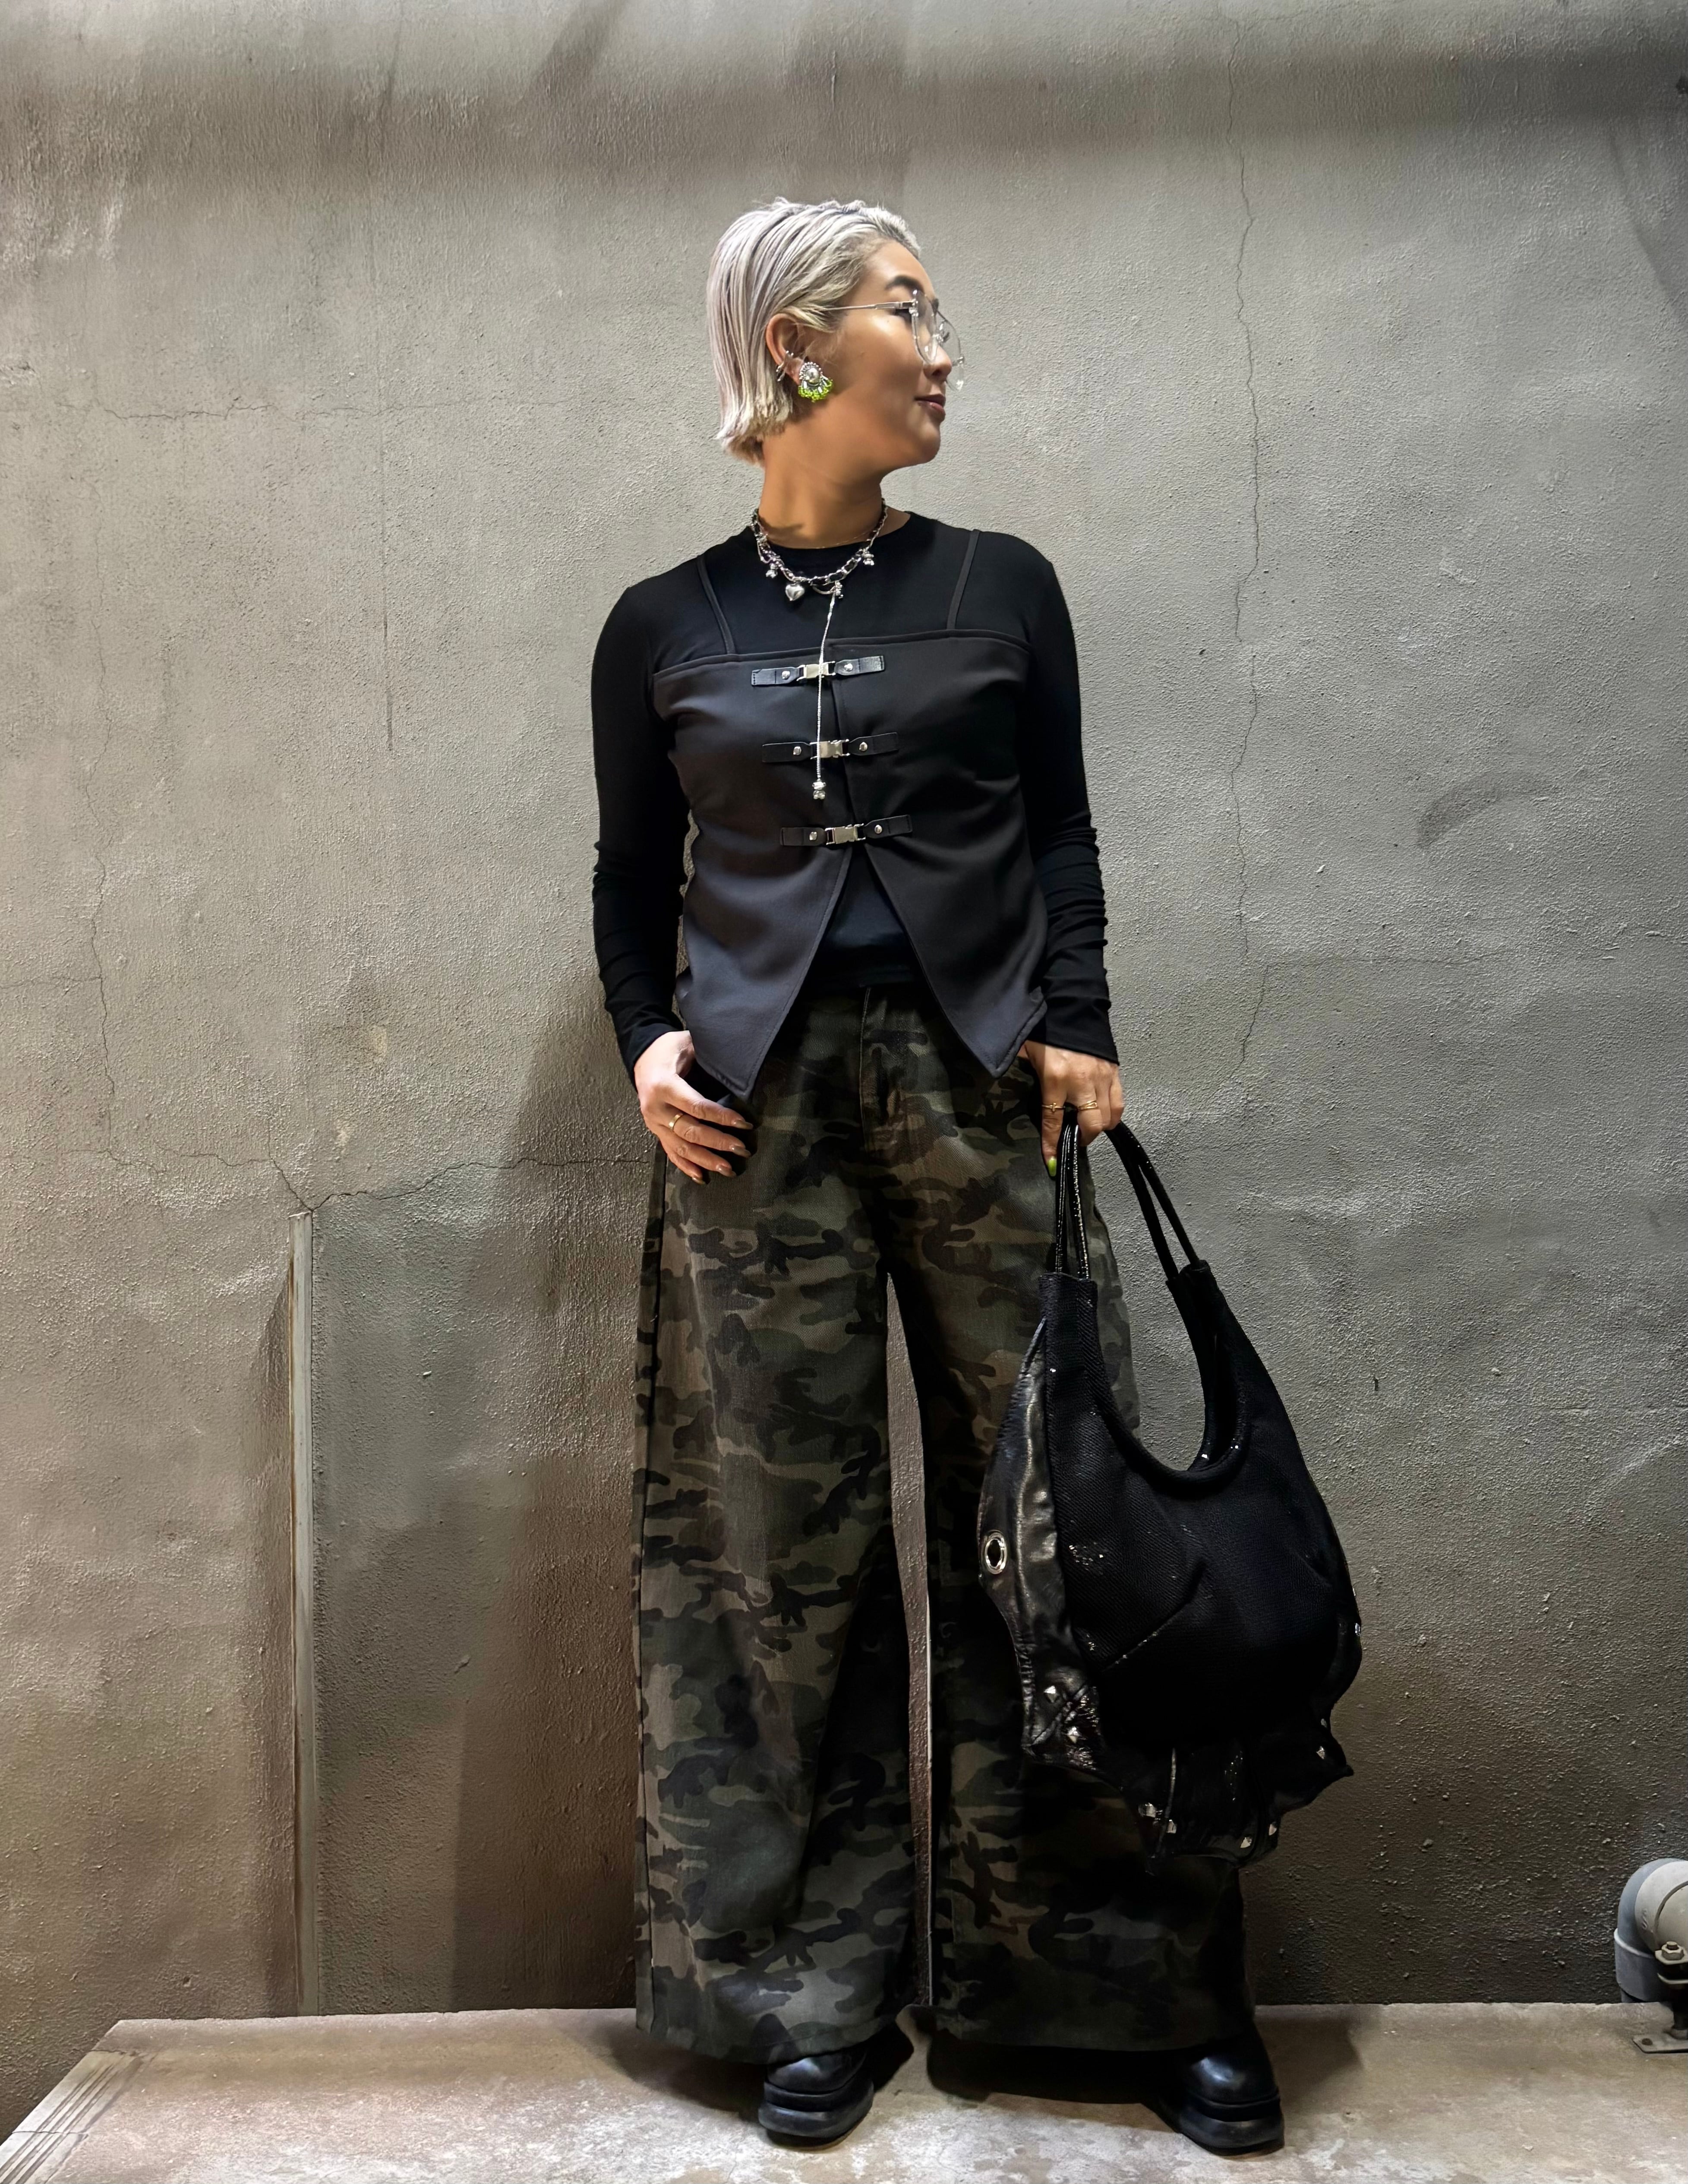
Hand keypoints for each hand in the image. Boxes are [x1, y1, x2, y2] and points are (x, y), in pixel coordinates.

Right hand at [634, 1029, 754, 1183]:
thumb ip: (707, 1054)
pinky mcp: (654, 1130)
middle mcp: (656, 1108)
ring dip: (705, 1160)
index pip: (696, 1106)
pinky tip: (701, 1177)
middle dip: (718, 1142)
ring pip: (681, 1147)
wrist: (641, 1056)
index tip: (744, 1124)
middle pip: (690, 1131)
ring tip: (728, 1169)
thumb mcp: (686, 1043)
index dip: (721, 1117)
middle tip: (742, 1150)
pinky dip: (685, 1166)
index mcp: (664, 1085)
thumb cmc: (668, 1049)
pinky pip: (670, 1151)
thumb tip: (737, 1062)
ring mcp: (653, 1122)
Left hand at [1019, 1038, 1123, 1173]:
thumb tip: (1014, 1092)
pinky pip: (1119, 1102)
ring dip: (1100, 1128)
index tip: (1051, 1160)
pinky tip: (1104, 1115)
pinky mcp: (1114, 1071)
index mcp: (1055, 1078)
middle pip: (1091, 1124)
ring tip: (1089, 1127)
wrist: (1072, 1005)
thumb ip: (1024, 1074)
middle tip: (1075, 1139)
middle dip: (1083, 1138)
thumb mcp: (1026, 1052)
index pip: (1054, 1119)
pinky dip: (1113, 1114)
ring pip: (1109, 1117)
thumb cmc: (1045, 1030)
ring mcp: (1102, 1077)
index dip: (1052, 1143)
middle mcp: (1081, 1081)